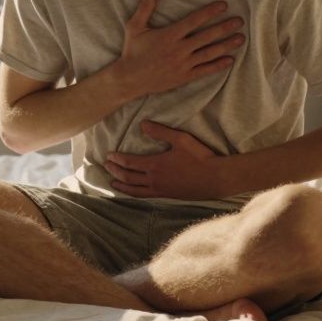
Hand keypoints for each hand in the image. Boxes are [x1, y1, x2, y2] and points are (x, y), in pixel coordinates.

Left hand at [104, 121, 225, 199]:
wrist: (215, 178)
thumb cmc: (199, 157)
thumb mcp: (180, 139)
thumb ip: (160, 132)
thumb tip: (142, 124)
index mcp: (155, 165)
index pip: (129, 163)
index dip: (117, 159)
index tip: (109, 155)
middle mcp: (154, 179)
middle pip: (127, 177)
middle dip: (115, 171)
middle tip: (106, 166)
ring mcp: (160, 190)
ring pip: (134, 190)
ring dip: (121, 185)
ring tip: (112, 183)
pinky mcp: (167, 196)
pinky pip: (144, 196)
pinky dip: (133, 193)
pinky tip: (132, 192)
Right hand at [115, 0, 244, 98]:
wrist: (129, 79)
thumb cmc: (132, 51)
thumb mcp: (134, 28)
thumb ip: (145, 9)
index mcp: (169, 35)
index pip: (194, 20)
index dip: (210, 12)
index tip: (223, 5)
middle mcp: (179, 49)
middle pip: (207, 36)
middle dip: (225, 27)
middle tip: (240, 21)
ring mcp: (183, 64)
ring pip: (210, 53)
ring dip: (226, 45)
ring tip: (240, 38)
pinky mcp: (184, 77)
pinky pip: (205, 70)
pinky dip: (218, 65)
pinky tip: (230, 60)